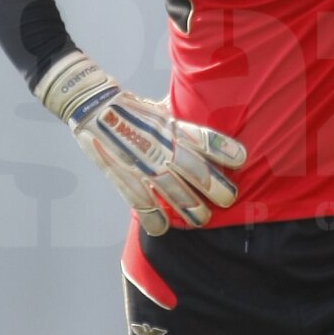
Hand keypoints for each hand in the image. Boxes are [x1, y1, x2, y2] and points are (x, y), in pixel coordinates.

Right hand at [35, 50, 245, 235]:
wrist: (91, 106)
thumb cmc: (131, 106)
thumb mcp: (162, 106)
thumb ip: (182, 117)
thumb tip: (208, 111)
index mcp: (171, 126)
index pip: (204, 139)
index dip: (225, 150)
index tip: (242, 159)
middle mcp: (160, 147)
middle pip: (195, 171)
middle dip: (216, 188)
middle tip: (229, 199)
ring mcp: (142, 164)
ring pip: (173, 193)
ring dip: (191, 209)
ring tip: (202, 219)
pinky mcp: (124, 177)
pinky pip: (141, 204)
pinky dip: (152, 219)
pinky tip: (163, 229)